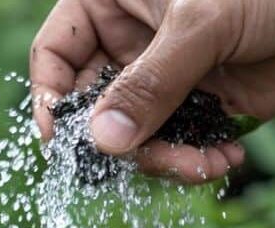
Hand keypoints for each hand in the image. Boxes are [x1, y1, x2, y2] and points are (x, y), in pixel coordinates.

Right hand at [30, 0, 274, 182]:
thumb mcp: (201, 23)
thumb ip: (152, 83)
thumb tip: (105, 141)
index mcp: (112, 5)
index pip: (56, 54)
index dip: (50, 97)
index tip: (62, 139)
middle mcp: (132, 45)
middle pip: (93, 109)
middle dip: (119, 144)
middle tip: (148, 160)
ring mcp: (167, 80)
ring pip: (136, 140)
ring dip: (163, 162)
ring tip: (203, 164)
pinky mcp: (204, 108)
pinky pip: (181, 149)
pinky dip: (197, 163)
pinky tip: (225, 157)